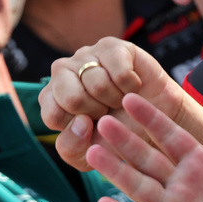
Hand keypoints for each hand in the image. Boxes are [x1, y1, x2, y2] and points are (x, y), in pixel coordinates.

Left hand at [39, 37, 184, 171]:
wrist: (151, 121)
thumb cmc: (114, 135)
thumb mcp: (88, 154)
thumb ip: (71, 148)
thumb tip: (80, 121)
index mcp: (51, 99)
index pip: (52, 115)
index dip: (77, 128)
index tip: (90, 126)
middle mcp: (62, 72)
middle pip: (72, 98)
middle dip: (96, 114)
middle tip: (106, 113)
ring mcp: (86, 55)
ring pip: (99, 85)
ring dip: (116, 101)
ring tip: (119, 100)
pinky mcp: (111, 46)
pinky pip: (121, 73)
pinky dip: (131, 88)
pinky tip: (130, 87)